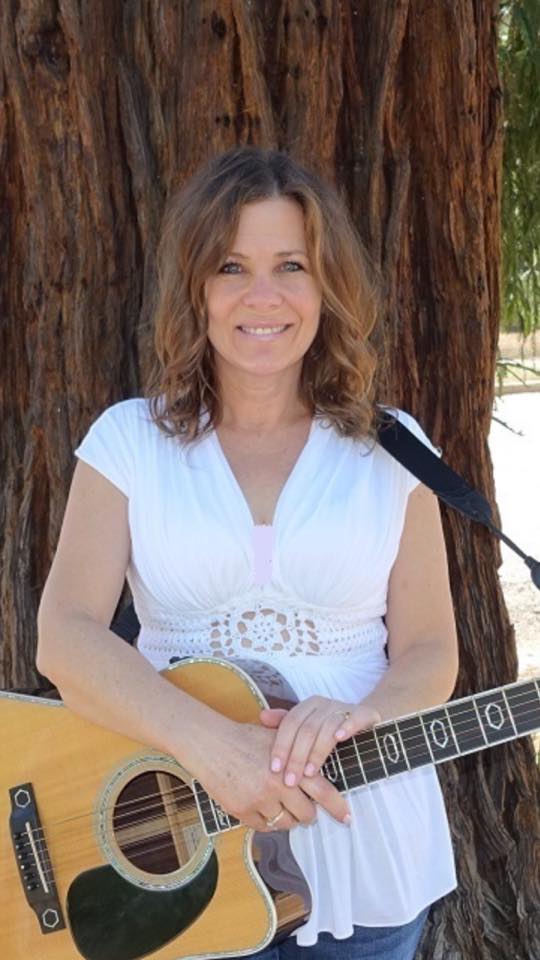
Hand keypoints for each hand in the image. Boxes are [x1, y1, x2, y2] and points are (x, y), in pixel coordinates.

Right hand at [185, 714, 349, 831]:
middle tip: (304, 808)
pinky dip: (267, 821)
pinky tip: (263, 807)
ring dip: (288, 818)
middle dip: (307, 813)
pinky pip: (264, 827)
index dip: (337, 806)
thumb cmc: (244, 737)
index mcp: (290, 765)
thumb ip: (298, 753)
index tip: (347, 817)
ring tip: (281, 806)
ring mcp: (259, 800)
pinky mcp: (242, 811)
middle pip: (306, 814)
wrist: (210, 743)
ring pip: (286, 823)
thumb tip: (319, 770)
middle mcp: (277, 785)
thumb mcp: (276, 738)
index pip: (322, 791)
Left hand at [259, 697, 380, 789]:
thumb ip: (285, 724)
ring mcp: (344, 707)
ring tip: (310, 773)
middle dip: (296, 756)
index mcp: (308, 705)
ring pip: (327, 727)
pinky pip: (354, 718)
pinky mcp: (365, 713)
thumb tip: (262, 717)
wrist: (366, 722)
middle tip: (291, 780)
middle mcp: (324, 703)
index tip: (275, 769)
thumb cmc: (330, 730)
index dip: (281, 746)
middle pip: (306, 728)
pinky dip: (347, 727)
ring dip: (317, 751)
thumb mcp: (307, 728)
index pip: (290, 723)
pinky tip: (340, 738)